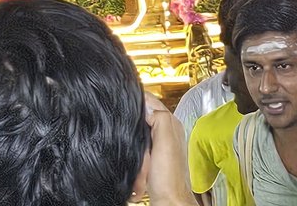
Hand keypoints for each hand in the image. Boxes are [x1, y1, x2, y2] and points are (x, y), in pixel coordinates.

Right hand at [133, 90, 195, 205]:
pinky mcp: (151, 158)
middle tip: (130, 130)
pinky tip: (137, 163)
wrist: (168, 202)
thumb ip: (159, 118)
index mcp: (171, 124)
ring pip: (137, 132)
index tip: (124, 100)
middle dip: (133, 122)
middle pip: (142, 115)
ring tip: (138, 154)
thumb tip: (146, 108)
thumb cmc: (168, 178)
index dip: (137, 100)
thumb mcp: (165, 141)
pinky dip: (135, 155)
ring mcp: (158, 145)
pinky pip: (137, 149)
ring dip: (133, 140)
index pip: (151, 100)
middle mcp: (167, 132)